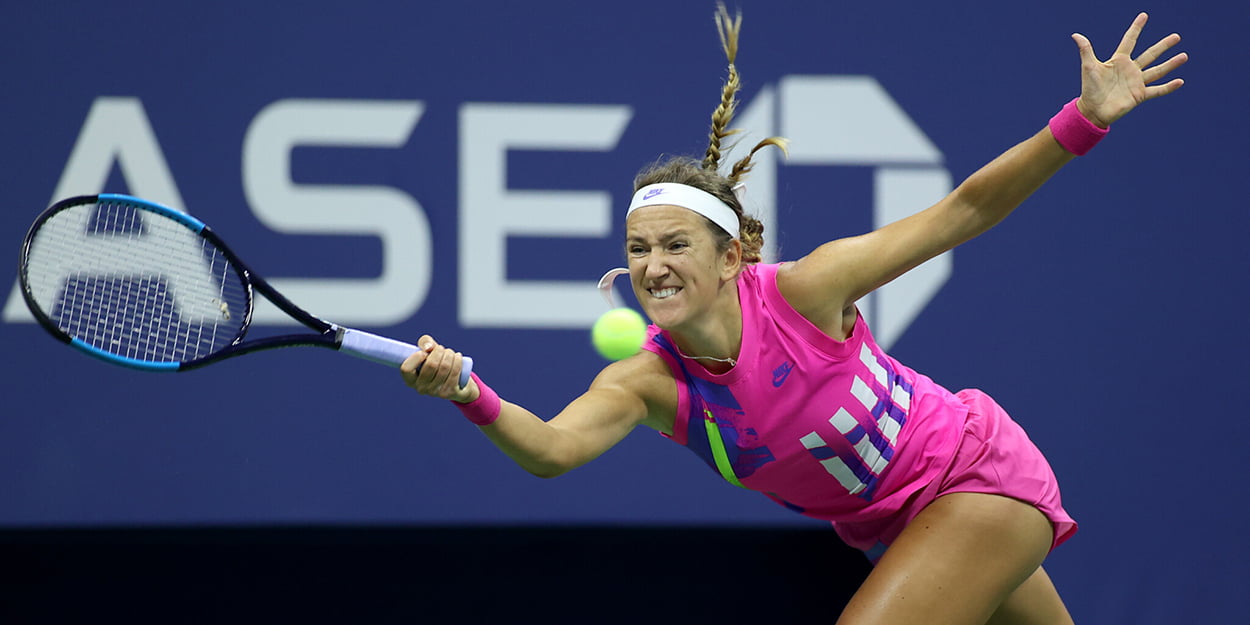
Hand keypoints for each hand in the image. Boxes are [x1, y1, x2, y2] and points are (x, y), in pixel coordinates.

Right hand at [400, 335, 478, 402]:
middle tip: (442, 349)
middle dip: (439, 351)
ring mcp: (435, 392)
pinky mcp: (449, 393)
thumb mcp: (427, 350)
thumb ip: (425, 342)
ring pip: (444, 366)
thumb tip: (429, 347)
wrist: (456, 381)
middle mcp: (420, 388)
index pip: (406, 369)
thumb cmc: (437, 362)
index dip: (416, 357)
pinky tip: (457, 356)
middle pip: (431, 364)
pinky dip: (457, 360)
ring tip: (450, 353)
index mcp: (410, 380)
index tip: (424, 352)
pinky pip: (454, 372)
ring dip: (449, 354)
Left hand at [1072, 12, 1186, 127]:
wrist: (1092, 110)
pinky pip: (1157, 90)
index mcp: (1119, 60)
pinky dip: (1168, 87)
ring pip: (1157, 70)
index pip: (1130, 40)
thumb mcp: (1088, 67)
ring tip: (1184, 56)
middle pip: (1150, 54)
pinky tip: (1180, 81)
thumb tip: (1076, 35)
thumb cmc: (1089, 88)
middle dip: (1163, 46)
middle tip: (1176, 36)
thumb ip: (1086, 50)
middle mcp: (1130, 69)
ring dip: (1171, 64)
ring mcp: (1136, 82)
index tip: (1144, 15)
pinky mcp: (1139, 95)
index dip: (1136, 28)